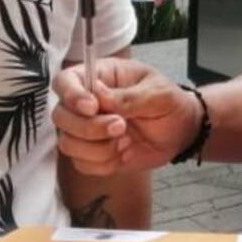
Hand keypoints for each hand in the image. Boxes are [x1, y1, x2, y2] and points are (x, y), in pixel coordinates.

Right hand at [52, 58, 199, 174]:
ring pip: (67, 143)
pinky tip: (125, 153)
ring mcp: (87, 130)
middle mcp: (87, 103)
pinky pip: (82, 164)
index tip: (93, 107)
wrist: (181, 133)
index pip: (66, 80)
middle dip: (89, 127)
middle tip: (121, 126)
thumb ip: (129, 96)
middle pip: (60, 116)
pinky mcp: (92, 154)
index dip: (71, 94)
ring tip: (127, 141)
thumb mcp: (159, 93)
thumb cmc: (170, 103)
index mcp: (101, 77)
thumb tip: (99, 95)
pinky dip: (104, 163)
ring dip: (98, 148)